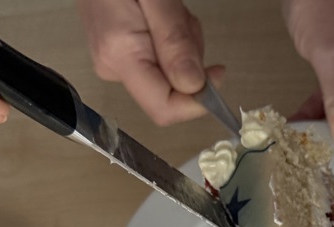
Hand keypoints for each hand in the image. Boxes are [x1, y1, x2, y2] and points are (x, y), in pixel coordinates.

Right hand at [78, 0, 225, 125]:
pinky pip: (161, 60)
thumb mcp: (156, 0)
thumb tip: (194, 86)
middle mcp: (115, 68)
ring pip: (171, 74)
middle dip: (190, 58)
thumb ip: (174, 41)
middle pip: (172, 89)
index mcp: (121, 56)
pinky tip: (160, 16)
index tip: (218, 73)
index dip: (197, 102)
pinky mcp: (121, 56)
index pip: (163, 109)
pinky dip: (171, 40)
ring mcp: (116, 64)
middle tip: (180, 18)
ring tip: (167, 10)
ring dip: (183, 44)